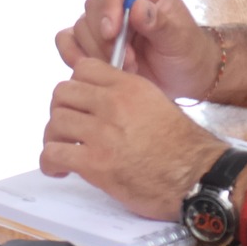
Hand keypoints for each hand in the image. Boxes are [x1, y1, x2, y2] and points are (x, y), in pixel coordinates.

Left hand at [38, 57, 227, 220]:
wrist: (197, 176)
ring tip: (63, 150)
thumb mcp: (156, 103)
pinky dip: (49, 163)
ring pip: (55, 122)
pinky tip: (58, 170)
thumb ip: (127, 97)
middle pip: (62, 93)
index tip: (79, 103)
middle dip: (61, 111)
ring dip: (54, 138)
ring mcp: (102, 133)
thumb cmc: (183, 147)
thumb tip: (100, 100)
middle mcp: (113, 104)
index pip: (83, 69)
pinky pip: (53, 154)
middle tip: (68, 128)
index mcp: (129, 86)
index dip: (76, 86)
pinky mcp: (95, 163)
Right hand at [56, 0, 224, 100]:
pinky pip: (67, 41)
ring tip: (126, 69)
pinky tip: (89, 70)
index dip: (108, 5)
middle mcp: (120, 0)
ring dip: (98, 53)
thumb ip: (159, 24)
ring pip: (80, 28)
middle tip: (130, 62)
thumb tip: (136, 7)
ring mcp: (103, 20)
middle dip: (106, 39)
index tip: (112, 33)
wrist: (183, 76)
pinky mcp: (91, 41)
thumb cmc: (186, 52)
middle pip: (93, 7)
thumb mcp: (179, 40)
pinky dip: (72, 54)